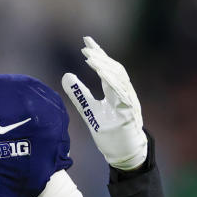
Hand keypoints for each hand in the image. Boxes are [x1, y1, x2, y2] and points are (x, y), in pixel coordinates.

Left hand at [61, 37, 147, 170]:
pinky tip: (102, 72)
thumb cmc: (110, 133)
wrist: (124, 154)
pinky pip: (122, 93)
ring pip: (120, 78)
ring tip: (91, 57)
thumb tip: (66, 76)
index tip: (86, 42)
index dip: (98, 54)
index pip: (107, 68)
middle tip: (86, 47)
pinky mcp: (130, 112)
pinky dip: (112, 81)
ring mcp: (129, 102)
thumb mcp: (90, 112)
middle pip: (115, 69)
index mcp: (115, 92)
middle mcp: (124, 93)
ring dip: (105, 66)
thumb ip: (80, 95)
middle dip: (101, 56)